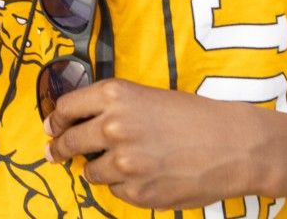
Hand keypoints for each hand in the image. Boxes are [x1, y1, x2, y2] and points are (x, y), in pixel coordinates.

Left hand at [45, 79, 269, 209]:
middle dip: (60, 148)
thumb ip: (112, 107)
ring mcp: (123, 163)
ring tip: (124, 162)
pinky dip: (124, 185)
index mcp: (115, 95)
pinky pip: (115, 190)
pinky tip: (146, 175)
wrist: (233, 146)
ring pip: (90, 171)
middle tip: (56, 152)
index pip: (67, 107)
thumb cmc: (195, 117)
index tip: (53, 127)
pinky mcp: (136, 192)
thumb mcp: (149, 96)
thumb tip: (77, 123)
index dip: (57, 119)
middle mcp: (113, 127)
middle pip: (69, 142)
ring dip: (98, 168)